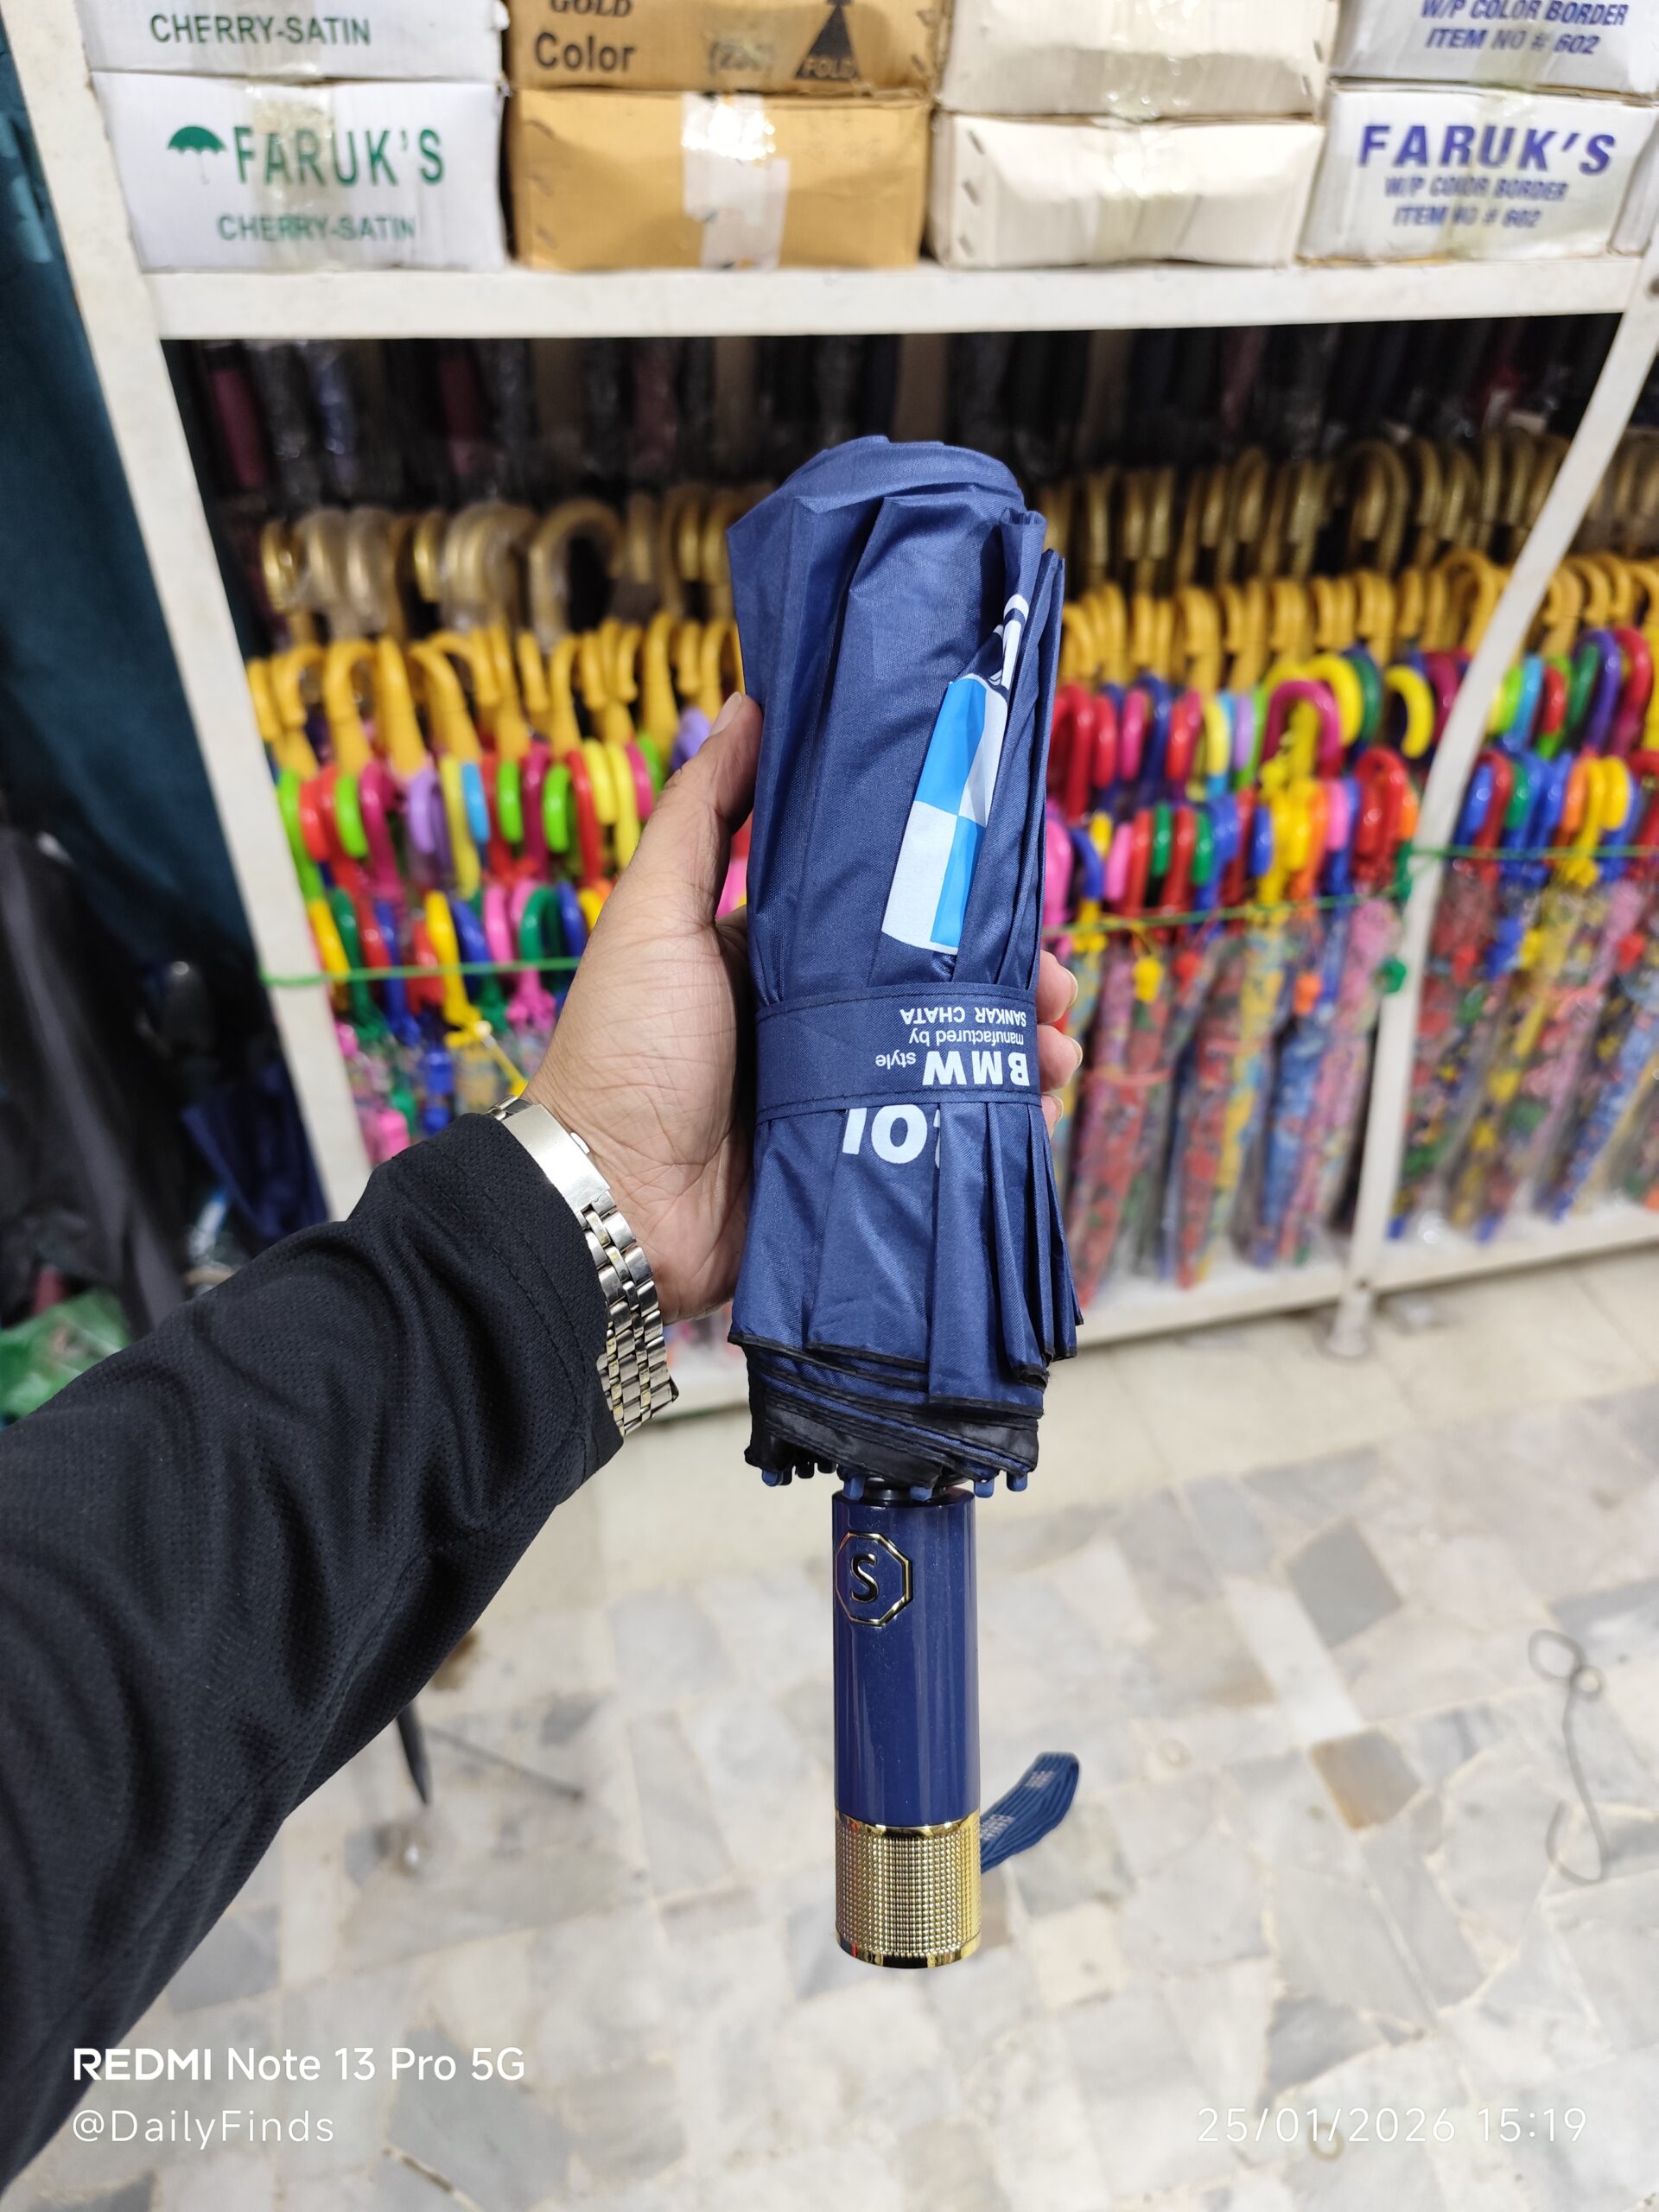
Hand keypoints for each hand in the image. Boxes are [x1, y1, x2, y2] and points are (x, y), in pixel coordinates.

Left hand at [531, 696, 1083, 1322]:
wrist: (612, 1200)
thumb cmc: (624, 1047)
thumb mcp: (655, 914)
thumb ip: (704, 813)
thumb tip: (751, 703)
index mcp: (770, 955)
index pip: (878, 909)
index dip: (945, 892)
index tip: (1004, 877)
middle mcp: (812, 1019)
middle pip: (929, 982)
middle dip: (999, 972)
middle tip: (1049, 974)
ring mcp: (839, 1094)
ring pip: (949, 1052)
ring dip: (1012, 1038)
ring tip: (1053, 1035)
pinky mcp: (854, 1158)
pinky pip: (940, 1125)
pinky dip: (995, 1105)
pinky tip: (1038, 1088)